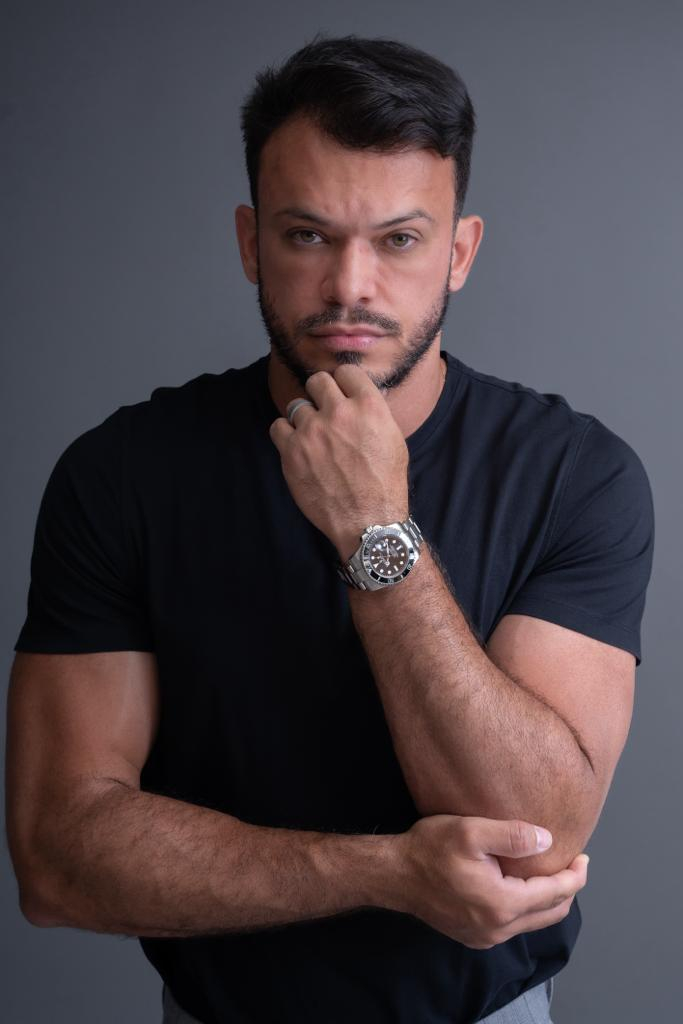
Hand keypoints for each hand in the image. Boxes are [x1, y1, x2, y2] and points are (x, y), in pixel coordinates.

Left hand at [268, 366, 408, 559]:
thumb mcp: (393, 439)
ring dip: (304, 418)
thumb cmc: (384, 484)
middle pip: (317, 381)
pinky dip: (286, 434)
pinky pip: (278, 427)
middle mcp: (339, 413)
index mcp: (369, 407)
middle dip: (320, 394)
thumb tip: (356, 398)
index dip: (343, 382)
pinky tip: (298, 447)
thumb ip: (372, 413)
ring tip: (314, 437)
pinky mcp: (292, 452)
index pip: (346, 371)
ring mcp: (312, 432)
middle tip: (324, 412)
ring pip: (297, 405)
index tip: (341, 393)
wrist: (368, 521)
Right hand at [388, 814, 588, 947]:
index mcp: (502, 903)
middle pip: (550, 914)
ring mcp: (485, 936)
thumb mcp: (471, 831)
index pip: (555, 894)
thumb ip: (512, 835)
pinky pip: (513, 925)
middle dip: (568, 890)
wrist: (395, 874)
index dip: (575, 876)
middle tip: (575, 866)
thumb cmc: (429, 848)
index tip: (583, 858)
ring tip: (551, 874)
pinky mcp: (474, 936)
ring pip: (532, 922)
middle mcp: (497, 927)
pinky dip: (527, 909)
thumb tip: (547, 840)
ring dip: (548, 900)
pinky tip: (522, 888)